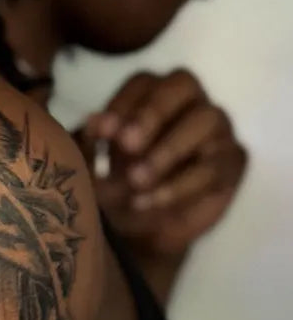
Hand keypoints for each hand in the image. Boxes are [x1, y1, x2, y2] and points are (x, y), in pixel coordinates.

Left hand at [80, 69, 247, 256]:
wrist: (141, 237)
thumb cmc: (118, 191)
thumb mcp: (93, 170)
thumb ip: (90, 146)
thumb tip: (94, 122)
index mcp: (153, 97)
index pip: (143, 83)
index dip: (122, 103)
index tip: (101, 132)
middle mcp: (189, 104)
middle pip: (182, 84)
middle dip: (152, 112)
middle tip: (126, 144)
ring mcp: (215, 130)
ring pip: (206, 120)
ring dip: (168, 149)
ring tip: (137, 180)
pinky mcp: (230, 163)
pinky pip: (213, 167)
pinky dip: (179, 185)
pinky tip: (149, 201)